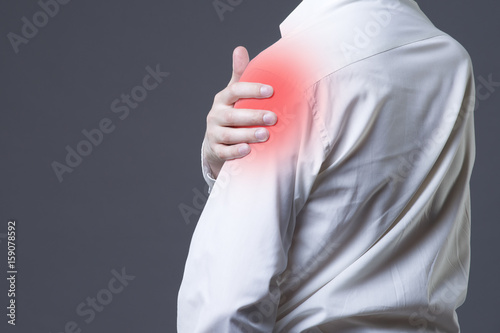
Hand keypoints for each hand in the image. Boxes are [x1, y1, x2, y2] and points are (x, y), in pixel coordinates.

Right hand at [203, 46, 276, 178]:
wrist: (216, 141)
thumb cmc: (232, 112)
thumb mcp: (234, 95)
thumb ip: (240, 74)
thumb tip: (240, 48)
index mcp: (222, 99)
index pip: (235, 90)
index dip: (252, 90)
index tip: (270, 91)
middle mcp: (216, 115)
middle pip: (233, 115)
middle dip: (253, 116)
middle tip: (273, 117)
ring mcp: (214, 133)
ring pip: (229, 134)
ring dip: (247, 135)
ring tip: (265, 135)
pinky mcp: (216, 149)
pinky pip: (224, 151)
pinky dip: (235, 151)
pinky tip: (248, 150)